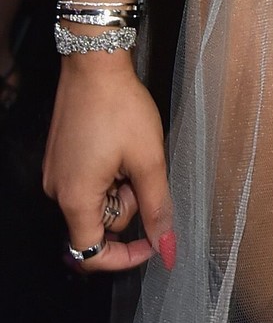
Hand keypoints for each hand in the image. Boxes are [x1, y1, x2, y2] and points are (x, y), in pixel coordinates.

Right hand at [43, 53, 173, 274]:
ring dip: (120, 186)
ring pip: (96, 202)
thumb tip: (167, 249)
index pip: (91, 254)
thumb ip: (158, 208)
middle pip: (99, 224)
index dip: (124, 258)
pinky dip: (109, 174)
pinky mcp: (60, 159)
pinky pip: (88, 183)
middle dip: (127, 204)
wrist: (95, 64)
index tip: (152, 243)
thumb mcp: (149, 160)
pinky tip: (118, 146)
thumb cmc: (120, 107)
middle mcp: (57, 191)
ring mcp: (56, 174)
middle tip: (141, 168)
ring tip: (130, 151)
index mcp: (75, 198)